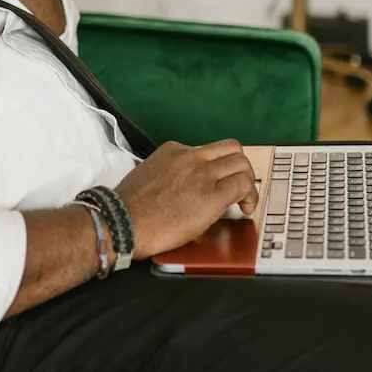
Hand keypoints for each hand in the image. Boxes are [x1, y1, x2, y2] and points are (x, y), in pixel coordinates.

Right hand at [113, 139, 258, 259]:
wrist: (121, 221)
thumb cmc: (128, 208)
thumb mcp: (148, 176)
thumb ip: (169, 175)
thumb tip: (181, 189)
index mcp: (173, 151)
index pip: (207, 151)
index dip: (216, 169)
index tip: (215, 184)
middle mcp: (190, 157)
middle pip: (231, 149)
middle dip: (239, 168)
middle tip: (237, 188)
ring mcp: (202, 174)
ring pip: (242, 162)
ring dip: (248, 180)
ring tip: (244, 199)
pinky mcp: (212, 195)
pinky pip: (243, 185)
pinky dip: (250, 196)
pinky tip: (245, 209)